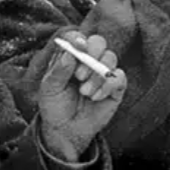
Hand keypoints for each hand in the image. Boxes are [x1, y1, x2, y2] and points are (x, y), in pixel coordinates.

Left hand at [37, 31, 126, 161]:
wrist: (66, 131)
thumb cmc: (55, 107)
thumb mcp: (50, 90)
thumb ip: (59, 71)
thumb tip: (69, 54)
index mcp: (70, 56)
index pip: (77, 38)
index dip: (79, 38)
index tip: (79, 46)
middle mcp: (88, 60)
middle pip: (98, 42)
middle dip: (91, 54)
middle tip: (79, 75)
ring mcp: (103, 72)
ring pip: (110, 58)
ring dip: (97, 75)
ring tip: (84, 92)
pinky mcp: (115, 87)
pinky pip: (119, 77)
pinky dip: (108, 86)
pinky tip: (95, 98)